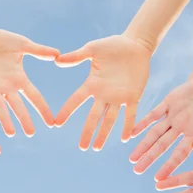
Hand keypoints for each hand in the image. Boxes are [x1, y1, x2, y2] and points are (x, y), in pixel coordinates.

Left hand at [0, 29, 58, 136]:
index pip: (34, 97)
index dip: (43, 109)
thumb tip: (57, 54)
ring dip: (5, 120)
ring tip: (11, 134)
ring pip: (0, 107)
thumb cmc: (1, 40)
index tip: (51, 123)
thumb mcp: (21, 44)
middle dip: (24, 120)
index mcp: (19, 79)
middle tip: (30, 133)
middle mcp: (7, 88)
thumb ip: (38, 50)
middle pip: (17, 106)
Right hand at [54, 34, 151, 150]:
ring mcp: (119, 97)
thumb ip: (76, 56)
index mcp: (92, 84)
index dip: (66, 111)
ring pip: (109, 119)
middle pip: (93, 117)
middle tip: (82, 147)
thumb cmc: (113, 45)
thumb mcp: (93, 49)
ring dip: (103, 134)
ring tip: (96, 148)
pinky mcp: (133, 96)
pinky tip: (124, 138)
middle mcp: (104, 94)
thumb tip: (57, 60)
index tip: (56, 124)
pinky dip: (127, 125)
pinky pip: (130, 114)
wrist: (135, 44)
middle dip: (88, 132)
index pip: (76, 100)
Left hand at [130, 73, 192, 179]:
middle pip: (162, 146)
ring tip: (132, 159)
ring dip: (143, 145)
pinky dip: (142, 123)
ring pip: (154, 133)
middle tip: (137, 171)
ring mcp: (172, 118)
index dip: (169, 166)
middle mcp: (180, 129)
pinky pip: (153, 115)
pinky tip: (131, 133)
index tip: (158, 179)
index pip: (180, 153)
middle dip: (150, 158)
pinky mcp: (167, 104)